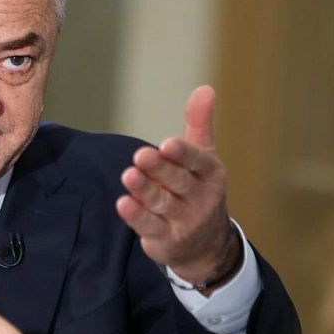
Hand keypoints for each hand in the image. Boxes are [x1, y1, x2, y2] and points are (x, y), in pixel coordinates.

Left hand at [115, 85, 232, 285]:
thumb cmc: (198, 189)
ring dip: (145, 190)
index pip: (198, 161)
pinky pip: (150, 226)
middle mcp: (201, 198)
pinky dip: (136, 216)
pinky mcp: (167, 239)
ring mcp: (185, 221)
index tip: (167, 144)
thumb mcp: (203, 157)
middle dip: (160, 169)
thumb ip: (199, 124)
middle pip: (178, 181)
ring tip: (129, 175)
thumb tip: (205, 88)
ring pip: (162, 203)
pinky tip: (123, 203)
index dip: (183, 153)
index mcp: (211, 174)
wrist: (205, 245)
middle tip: (141, 155)